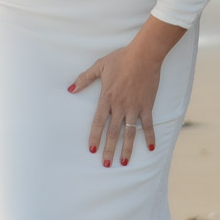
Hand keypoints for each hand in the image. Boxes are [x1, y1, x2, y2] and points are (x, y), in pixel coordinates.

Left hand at [68, 42, 159, 166]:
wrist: (144, 55)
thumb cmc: (121, 59)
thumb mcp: (99, 66)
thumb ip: (84, 79)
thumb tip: (70, 89)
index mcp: (107, 98)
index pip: (98, 122)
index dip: (95, 137)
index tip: (92, 150)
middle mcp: (120, 106)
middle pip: (113, 132)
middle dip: (109, 150)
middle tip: (106, 164)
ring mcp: (134, 107)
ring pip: (129, 133)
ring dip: (126, 149)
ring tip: (124, 163)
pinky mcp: (147, 106)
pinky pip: (148, 125)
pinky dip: (149, 137)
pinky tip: (150, 148)